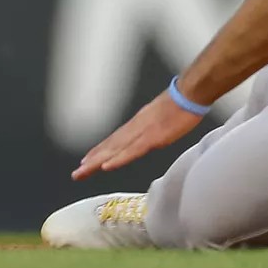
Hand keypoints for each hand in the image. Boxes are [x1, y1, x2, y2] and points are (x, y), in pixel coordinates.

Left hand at [72, 91, 203, 180]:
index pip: (114, 141)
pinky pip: (132, 151)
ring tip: (83, 171)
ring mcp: (142, 132)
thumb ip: (151, 128)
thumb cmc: (181, 104)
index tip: (86, 161)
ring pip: (115, 150)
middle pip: (110, 146)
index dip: (99, 151)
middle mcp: (135, 128)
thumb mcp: (161, 117)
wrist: (189, 94)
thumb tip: (148, 135)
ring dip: (98, 161)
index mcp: (138, 124)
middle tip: (77, 173)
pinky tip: (107, 166)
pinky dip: (118, 159)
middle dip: (92, 160)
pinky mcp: (152, 137)